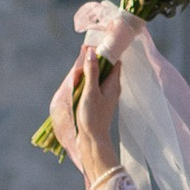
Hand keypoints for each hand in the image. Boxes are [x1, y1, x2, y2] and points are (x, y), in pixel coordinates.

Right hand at [46, 42, 121, 187]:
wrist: (93, 140)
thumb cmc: (93, 116)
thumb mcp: (91, 91)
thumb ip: (92, 72)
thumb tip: (92, 52)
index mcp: (114, 83)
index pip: (114, 60)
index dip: (104, 52)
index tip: (90, 49)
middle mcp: (111, 88)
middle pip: (103, 67)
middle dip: (91, 63)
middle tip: (79, 66)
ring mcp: (105, 95)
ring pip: (96, 77)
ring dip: (86, 74)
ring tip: (75, 78)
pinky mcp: (97, 102)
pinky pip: (92, 86)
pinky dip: (84, 84)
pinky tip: (76, 87)